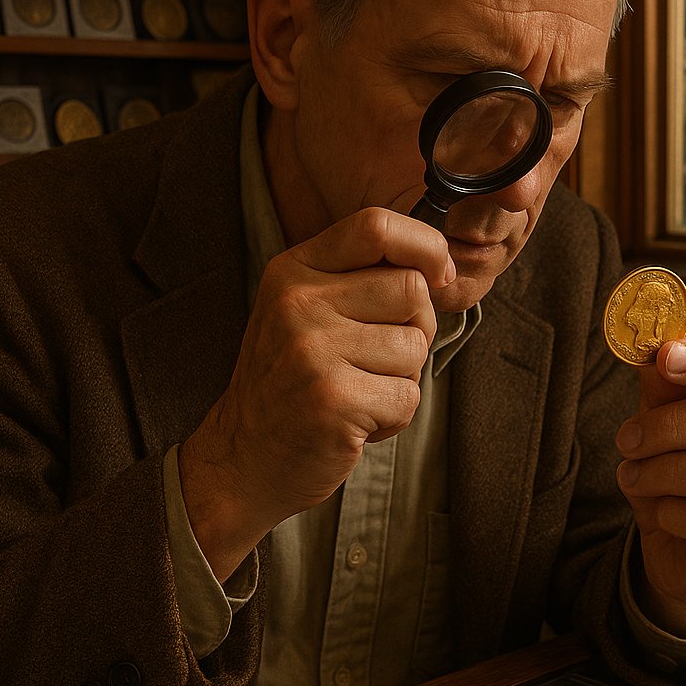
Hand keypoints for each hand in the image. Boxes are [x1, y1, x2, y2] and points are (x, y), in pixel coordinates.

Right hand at [179, 207, 454, 580]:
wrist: (242, 459)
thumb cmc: (290, 383)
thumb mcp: (307, 311)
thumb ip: (359, 280)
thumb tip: (443, 267)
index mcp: (294, 270)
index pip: (376, 225)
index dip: (425, 246)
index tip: (439, 275)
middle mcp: (298, 301)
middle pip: (411, 289)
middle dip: (415, 328)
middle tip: (378, 360)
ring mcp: (312, 350)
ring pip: (415, 346)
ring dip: (401, 379)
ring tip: (358, 392)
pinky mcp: (331, 399)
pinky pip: (408, 396)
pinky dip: (394, 417)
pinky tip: (356, 421)